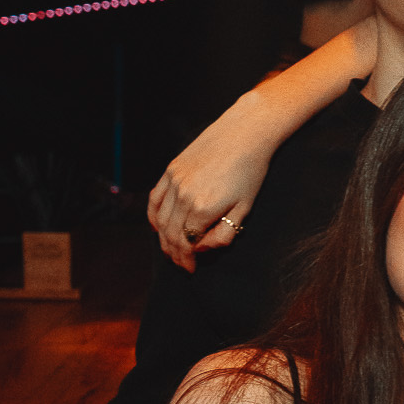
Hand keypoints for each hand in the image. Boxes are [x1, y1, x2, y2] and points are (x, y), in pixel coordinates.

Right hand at [147, 98, 275, 269]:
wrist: (243, 134)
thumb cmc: (250, 172)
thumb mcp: (245, 208)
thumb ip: (224, 234)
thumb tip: (202, 248)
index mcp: (204, 208)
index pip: (187, 243)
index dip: (187, 259)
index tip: (191, 269)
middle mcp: (184, 195)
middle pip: (171, 234)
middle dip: (175, 253)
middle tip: (182, 264)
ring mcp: (174, 181)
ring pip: (160, 219)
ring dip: (163, 239)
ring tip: (172, 250)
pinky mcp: (171, 170)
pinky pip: (154, 199)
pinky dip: (153, 216)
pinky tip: (158, 228)